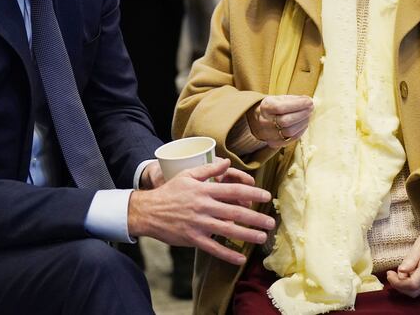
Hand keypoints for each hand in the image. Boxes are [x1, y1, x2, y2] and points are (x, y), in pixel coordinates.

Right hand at [127, 158, 274, 264]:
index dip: (253, 193)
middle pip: (236, 212)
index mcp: (205, 190)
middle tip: (271, 222)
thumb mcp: (187, 175)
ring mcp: (199, 224)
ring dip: (247, 235)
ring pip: (228, 230)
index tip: (267, 196)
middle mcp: (205, 206)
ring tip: (262, 238)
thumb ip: (209, 169)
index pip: (234, 191)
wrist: (148, 211)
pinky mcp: (193, 239)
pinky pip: (214, 248)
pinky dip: (228, 254)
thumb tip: (227, 162)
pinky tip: (241, 257)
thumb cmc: (169, 192)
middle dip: (256, 218)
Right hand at [247, 95, 313, 147]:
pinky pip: (291, 139)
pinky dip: (300, 131)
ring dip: (302, 123)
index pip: (281, 107)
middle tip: (311, 109)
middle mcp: (265, 121)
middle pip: (285, 121)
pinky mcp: (274, 143)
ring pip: (289, 132)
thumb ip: (294, 99)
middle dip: (302, 114)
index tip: (309, 101)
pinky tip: (303, 125)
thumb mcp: (280, 99)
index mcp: (265, 107)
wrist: (262, 120)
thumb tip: (308, 101)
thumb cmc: (275, 107)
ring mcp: (268, 134)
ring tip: (308, 116)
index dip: (297, 105)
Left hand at [386, 218, 419, 297]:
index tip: (389, 274)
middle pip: (416, 291)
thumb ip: (411, 259)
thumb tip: (401, 273)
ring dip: (408, 285)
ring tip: (402, 271)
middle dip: (401, 286)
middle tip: (392, 275)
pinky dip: (418, 283)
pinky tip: (413, 272)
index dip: (398, 283)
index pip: (412, 284)